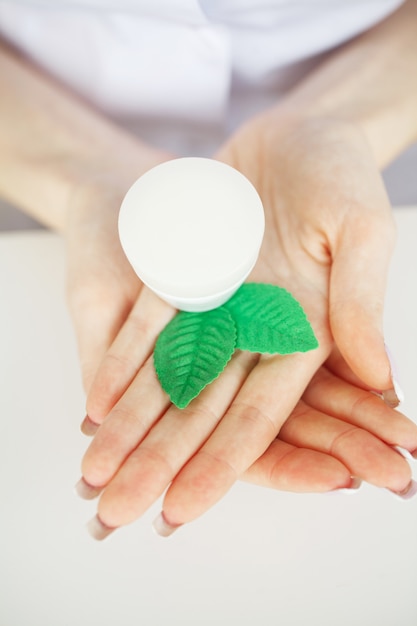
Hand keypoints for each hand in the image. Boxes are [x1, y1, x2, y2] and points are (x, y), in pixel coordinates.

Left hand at [77, 114, 416, 537]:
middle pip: (205, 411)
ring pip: (172, 378)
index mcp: (306, 334)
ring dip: (134, 425)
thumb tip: (377, 379)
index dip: (222, 463)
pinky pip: (153, 327)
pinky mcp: (189, 279)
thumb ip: (362, 301)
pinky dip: (126, 363)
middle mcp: (258, 332)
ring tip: (98, 469)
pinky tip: (99, 402)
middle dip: (162, 462)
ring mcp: (220, 308)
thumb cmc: (342, 175)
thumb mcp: (361, 230)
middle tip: (120, 510)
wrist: (302, 133)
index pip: (261, 415)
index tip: (184, 508)